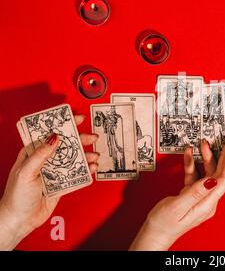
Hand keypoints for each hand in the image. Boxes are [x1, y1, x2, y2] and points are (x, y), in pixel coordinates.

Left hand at [0, 115, 98, 249]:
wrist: (20, 220)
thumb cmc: (16, 196)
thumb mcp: (26, 172)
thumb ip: (40, 155)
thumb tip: (54, 138)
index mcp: (33, 153)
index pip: (49, 133)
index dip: (63, 124)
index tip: (76, 118)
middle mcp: (45, 160)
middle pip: (66, 145)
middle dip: (80, 140)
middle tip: (92, 137)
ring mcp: (55, 171)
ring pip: (74, 159)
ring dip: (86, 156)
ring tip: (95, 156)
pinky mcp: (62, 183)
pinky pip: (77, 174)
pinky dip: (86, 170)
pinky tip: (92, 168)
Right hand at [130, 139, 224, 250]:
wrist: (155, 233)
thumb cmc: (164, 224)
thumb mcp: (177, 206)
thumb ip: (195, 192)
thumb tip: (212, 180)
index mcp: (206, 205)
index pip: (223, 179)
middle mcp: (207, 201)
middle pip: (219, 174)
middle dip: (222, 156)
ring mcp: (200, 197)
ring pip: (208, 173)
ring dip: (206, 158)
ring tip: (203, 144)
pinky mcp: (192, 195)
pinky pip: (196, 176)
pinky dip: (193, 164)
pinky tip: (189, 155)